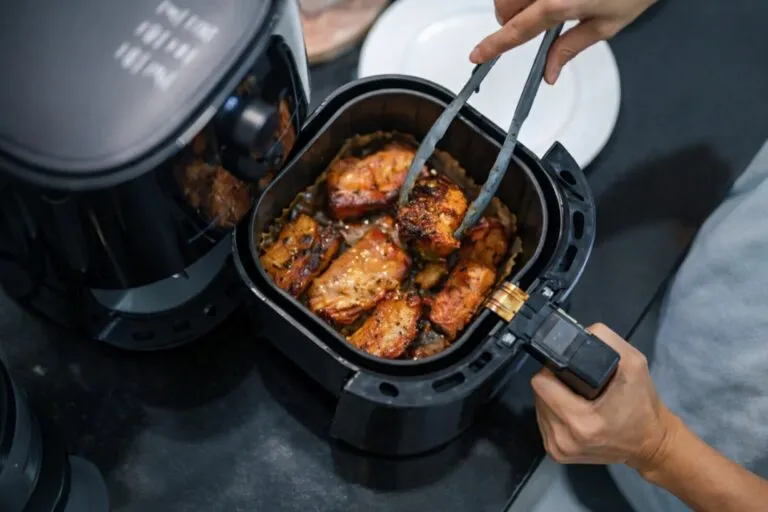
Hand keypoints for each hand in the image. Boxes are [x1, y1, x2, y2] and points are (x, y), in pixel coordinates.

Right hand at [470, 0, 656, 82]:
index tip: (476, 56)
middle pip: (504, 5)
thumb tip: (549, 73)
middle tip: (532, 24)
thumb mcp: (608, 23)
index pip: (516, 30)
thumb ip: (571, 47)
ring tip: (542, 3)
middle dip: (509, 19)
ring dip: (516, 1)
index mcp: (560, 3)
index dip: (494, 46)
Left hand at [531, 323, 678, 471]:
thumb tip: (580, 332)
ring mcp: (558, 449)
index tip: (567, 368)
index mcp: (580, 421)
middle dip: (553, 383)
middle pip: (538, 394)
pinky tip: (572, 410)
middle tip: (574, 381)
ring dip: (552, 398)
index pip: (541, 383)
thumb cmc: (642, 404)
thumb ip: (606, 341)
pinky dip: (554, 413)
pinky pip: (543, 422)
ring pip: (538, 408)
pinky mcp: (557, 454)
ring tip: (575, 396)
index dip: (552, 369)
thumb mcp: (634, 364)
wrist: (651, 444)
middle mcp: (564, 438)